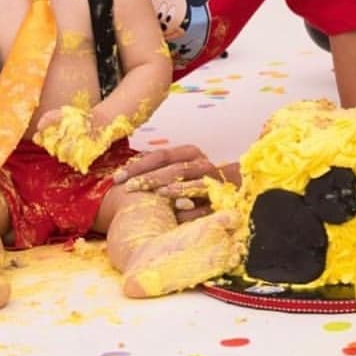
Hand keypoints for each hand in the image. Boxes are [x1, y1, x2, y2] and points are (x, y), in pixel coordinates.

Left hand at [113, 145, 236, 220]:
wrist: (239, 192)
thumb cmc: (201, 186)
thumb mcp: (182, 176)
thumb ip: (161, 174)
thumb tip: (128, 176)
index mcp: (188, 153)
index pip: (159, 155)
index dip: (137, 165)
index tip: (116, 177)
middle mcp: (199, 161)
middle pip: (169, 164)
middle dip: (145, 175)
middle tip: (125, 187)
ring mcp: (211, 175)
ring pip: (184, 174)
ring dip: (164, 182)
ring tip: (147, 190)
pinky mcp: (220, 191)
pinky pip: (201, 191)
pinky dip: (186, 195)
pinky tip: (173, 201)